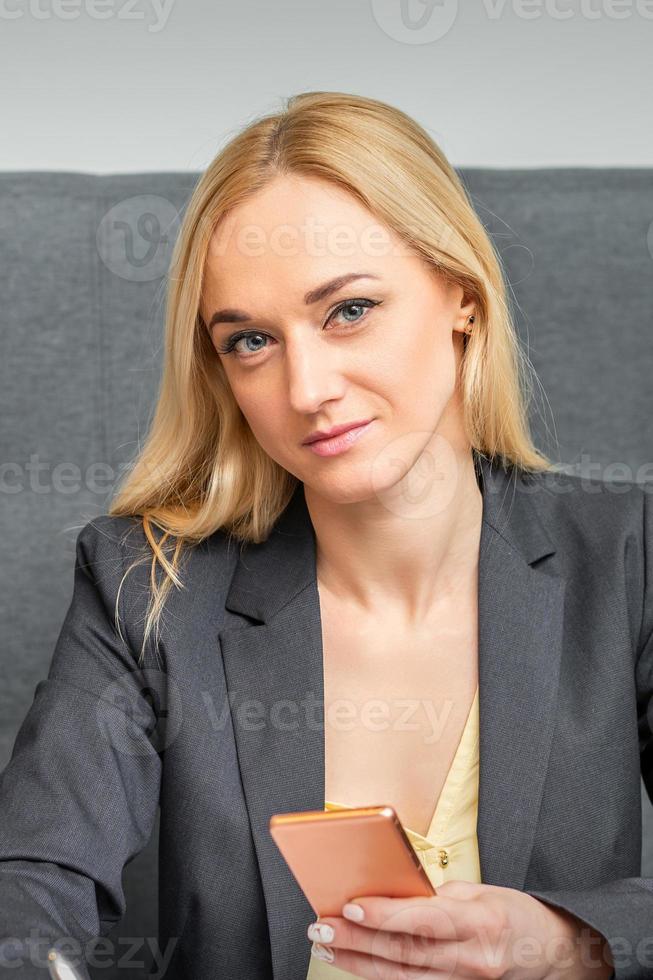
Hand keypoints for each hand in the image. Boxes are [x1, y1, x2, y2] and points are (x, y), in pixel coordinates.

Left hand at [306, 880, 614, 978]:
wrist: (553, 955)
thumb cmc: (517, 916)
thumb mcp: (483, 891)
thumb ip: (440, 895)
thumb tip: (396, 894)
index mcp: (481, 922)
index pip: (425, 920)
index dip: (386, 915)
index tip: (352, 906)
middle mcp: (472, 960)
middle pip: (404, 952)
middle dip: (357, 940)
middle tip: (322, 926)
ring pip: (401, 975)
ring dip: (358, 960)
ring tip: (327, 945)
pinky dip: (380, 975)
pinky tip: (355, 964)